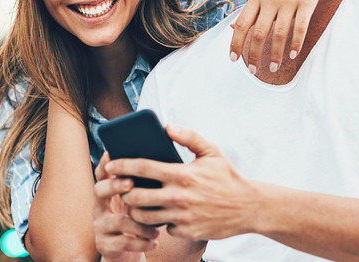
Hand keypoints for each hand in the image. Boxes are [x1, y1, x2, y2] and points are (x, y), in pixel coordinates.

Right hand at [93, 153, 157, 261]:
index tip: (111, 154)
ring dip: (141, 224)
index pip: (101, 174)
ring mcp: (100, 226)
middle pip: (98, 190)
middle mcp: (99, 208)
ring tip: (157, 229)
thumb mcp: (138, 203)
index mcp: (108, 193)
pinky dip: (142, 242)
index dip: (104, 164)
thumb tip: (161, 164)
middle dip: (114, 185)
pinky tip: (155, 241)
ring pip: (117, 220)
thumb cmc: (137, 221)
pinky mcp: (104, 245)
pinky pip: (122, 242)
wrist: (129, 254)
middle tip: (131, 184)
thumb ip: (143, 186)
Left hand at [106, 125, 259, 240]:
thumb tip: (166, 126)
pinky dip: (161, 221)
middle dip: (124, 192)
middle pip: (135, 196)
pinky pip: (163, 227)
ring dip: (136, 210)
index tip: (109, 165)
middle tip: (124, 188)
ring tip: (138, 203)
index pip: (142, 168)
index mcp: (181, 174)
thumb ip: (189, 136)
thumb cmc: (226, 177)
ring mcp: (182, 216)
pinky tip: (164, 214)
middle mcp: (179, 196)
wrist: (248, 207)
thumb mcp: (211, 151)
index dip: (121, 165)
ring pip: (144, 216)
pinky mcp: (186, 231)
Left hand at [229, 0, 333, 73]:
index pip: (242, 24)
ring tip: (274, 68)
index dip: (236, 43)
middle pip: (258, 33)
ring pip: (279, 34)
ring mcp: (289, 1)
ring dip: (275, 54)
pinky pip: (300, 27)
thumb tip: (233, 27)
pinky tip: (292, 54)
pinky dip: (295, 43)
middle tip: (253, 71)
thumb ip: (250, 8)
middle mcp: (270, 0)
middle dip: (254, 55)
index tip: (233, 60)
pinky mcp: (306, 2)